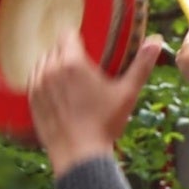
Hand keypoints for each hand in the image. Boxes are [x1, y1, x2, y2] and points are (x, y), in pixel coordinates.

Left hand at [29, 34, 167, 170]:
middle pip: (55, 48)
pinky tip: (60, 95)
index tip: (87, 50)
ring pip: (43, 62)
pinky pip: (35, 79)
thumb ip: (141, 65)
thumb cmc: (105, 124)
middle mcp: (50, 69)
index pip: (67, 34)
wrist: (80, 154)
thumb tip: (157, 41)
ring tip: (70, 83)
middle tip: (83, 71)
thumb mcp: (127, 93)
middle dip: (67, 55)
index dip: (78, 40)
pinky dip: (45, 82)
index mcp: (73, 62)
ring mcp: (38, 83)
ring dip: (54, 67)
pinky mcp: (32, 98)